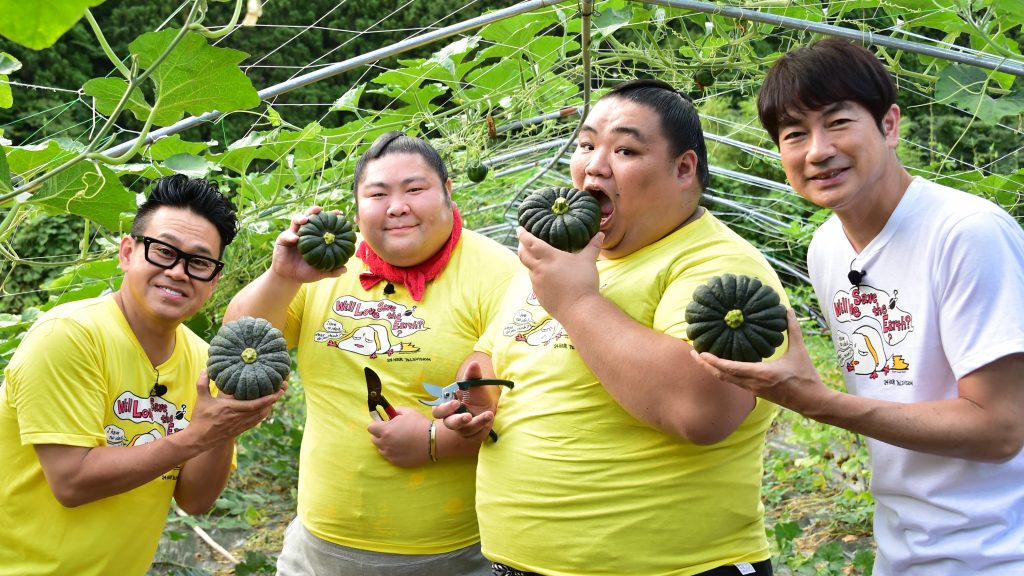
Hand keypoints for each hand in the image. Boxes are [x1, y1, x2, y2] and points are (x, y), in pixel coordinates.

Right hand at [187, 371, 284, 448]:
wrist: (198, 440)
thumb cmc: (200, 418)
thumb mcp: (201, 399)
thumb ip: (203, 383)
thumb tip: (206, 369)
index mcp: (231, 409)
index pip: (254, 404)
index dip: (268, 399)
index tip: (277, 392)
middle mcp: (238, 417)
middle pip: (261, 409)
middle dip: (274, 400)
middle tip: (282, 389)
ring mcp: (240, 425)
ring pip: (260, 416)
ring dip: (270, 407)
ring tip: (277, 396)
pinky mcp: (239, 430)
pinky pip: (255, 422)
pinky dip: (262, 414)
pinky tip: (266, 408)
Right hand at [270, 206, 347, 282]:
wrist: (290, 278)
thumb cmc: (306, 272)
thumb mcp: (321, 272)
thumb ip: (332, 270)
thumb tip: (345, 269)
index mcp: (315, 237)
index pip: (323, 224)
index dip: (330, 217)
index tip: (338, 213)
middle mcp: (305, 233)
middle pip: (309, 217)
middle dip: (313, 211)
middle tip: (319, 209)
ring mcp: (293, 234)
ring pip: (296, 221)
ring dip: (301, 218)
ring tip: (306, 219)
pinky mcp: (283, 240)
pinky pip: (286, 236)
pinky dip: (291, 236)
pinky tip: (296, 239)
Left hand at [367, 407, 430, 467]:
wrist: (433, 441)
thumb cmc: (420, 424)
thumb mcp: (408, 412)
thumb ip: (395, 410)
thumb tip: (390, 412)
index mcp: (385, 430)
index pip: (370, 428)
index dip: (376, 424)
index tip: (383, 424)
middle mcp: (385, 443)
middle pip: (374, 439)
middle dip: (380, 434)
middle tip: (391, 432)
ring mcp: (390, 454)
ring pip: (381, 449)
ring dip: (385, 444)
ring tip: (398, 441)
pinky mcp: (396, 462)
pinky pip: (389, 457)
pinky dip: (393, 452)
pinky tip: (403, 448)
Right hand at [432, 361, 496, 442]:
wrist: (489, 407)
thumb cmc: (477, 396)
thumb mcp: (476, 384)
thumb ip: (473, 375)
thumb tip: (474, 364)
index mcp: (448, 406)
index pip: (438, 410)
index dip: (444, 408)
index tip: (456, 402)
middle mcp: (453, 418)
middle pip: (448, 423)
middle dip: (457, 420)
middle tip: (467, 415)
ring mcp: (463, 428)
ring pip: (465, 430)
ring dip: (476, 423)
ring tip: (488, 415)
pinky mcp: (473, 435)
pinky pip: (476, 434)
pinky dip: (483, 426)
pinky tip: (489, 417)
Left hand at [516, 228, 603, 318]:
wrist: (579, 310)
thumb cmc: (583, 282)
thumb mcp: (589, 261)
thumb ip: (593, 246)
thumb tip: (600, 234)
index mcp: (549, 258)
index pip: (530, 242)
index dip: (523, 234)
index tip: (519, 228)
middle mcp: (539, 270)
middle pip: (523, 255)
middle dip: (521, 247)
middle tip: (522, 241)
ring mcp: (537, 284)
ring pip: (529, 270)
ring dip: (531, 263)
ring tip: (537, 260)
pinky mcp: (539, 296)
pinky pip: (535, 283)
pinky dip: (538, 277)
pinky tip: (546, 278)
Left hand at [689, 308, 828, 413]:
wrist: (812, 402)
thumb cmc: (806, 377)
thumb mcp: (799, 351)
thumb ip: (793, 330)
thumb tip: (788, 310)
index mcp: (761, 374)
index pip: (730, 368)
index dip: (713, 361)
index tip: (700, 353)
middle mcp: (753, 384)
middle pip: (722, 376)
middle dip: (704, 365)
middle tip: (692, 352)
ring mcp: (753, 390)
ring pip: (726, 380)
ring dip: (712, 370)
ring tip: (701, 358)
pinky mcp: (756, 393)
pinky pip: (734, 382)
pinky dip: (723, 373)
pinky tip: (720, 365)